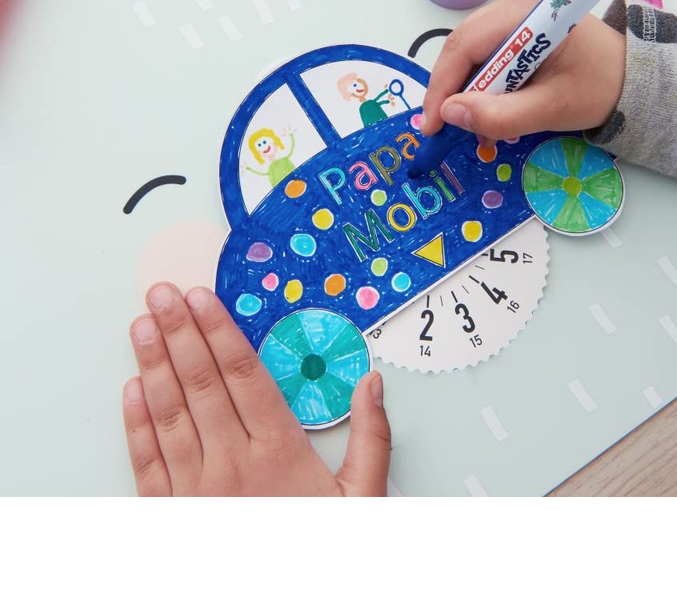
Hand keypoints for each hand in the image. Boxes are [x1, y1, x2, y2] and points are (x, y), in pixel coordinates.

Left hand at [123, 283, 390, 495]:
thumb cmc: (326, 555)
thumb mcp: (364, 501)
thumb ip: (371, 438)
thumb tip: (373, 382)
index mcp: (279, 452)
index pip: (243, 376)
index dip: (219, 332)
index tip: (201, 298)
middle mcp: (231, 464)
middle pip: (202, 384)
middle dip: (180, 333)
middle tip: (161, 292)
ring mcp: (195, 492)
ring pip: (170, 414)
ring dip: (153, 365)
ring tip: (142, 325)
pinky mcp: (170, 517)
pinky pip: (148, 463)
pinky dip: (136, 424)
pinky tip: (131, 390)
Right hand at [420, 0, 626, 143]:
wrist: (630, 76)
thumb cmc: (599, 88)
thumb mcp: (551, 109)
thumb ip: (500, 116)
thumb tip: (450, 115)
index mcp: (528, 9)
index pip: (466, 45)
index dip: (443, 86)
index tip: (432, 125)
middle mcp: (515, 1)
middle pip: (462, 48)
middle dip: (452, 92)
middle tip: (449, 132)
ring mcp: (513, 12)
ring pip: (468, 54)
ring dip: (467, 93)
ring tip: (478, 127)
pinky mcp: (514, 26)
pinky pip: (482, 56)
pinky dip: (480, 87)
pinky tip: (490, 111)